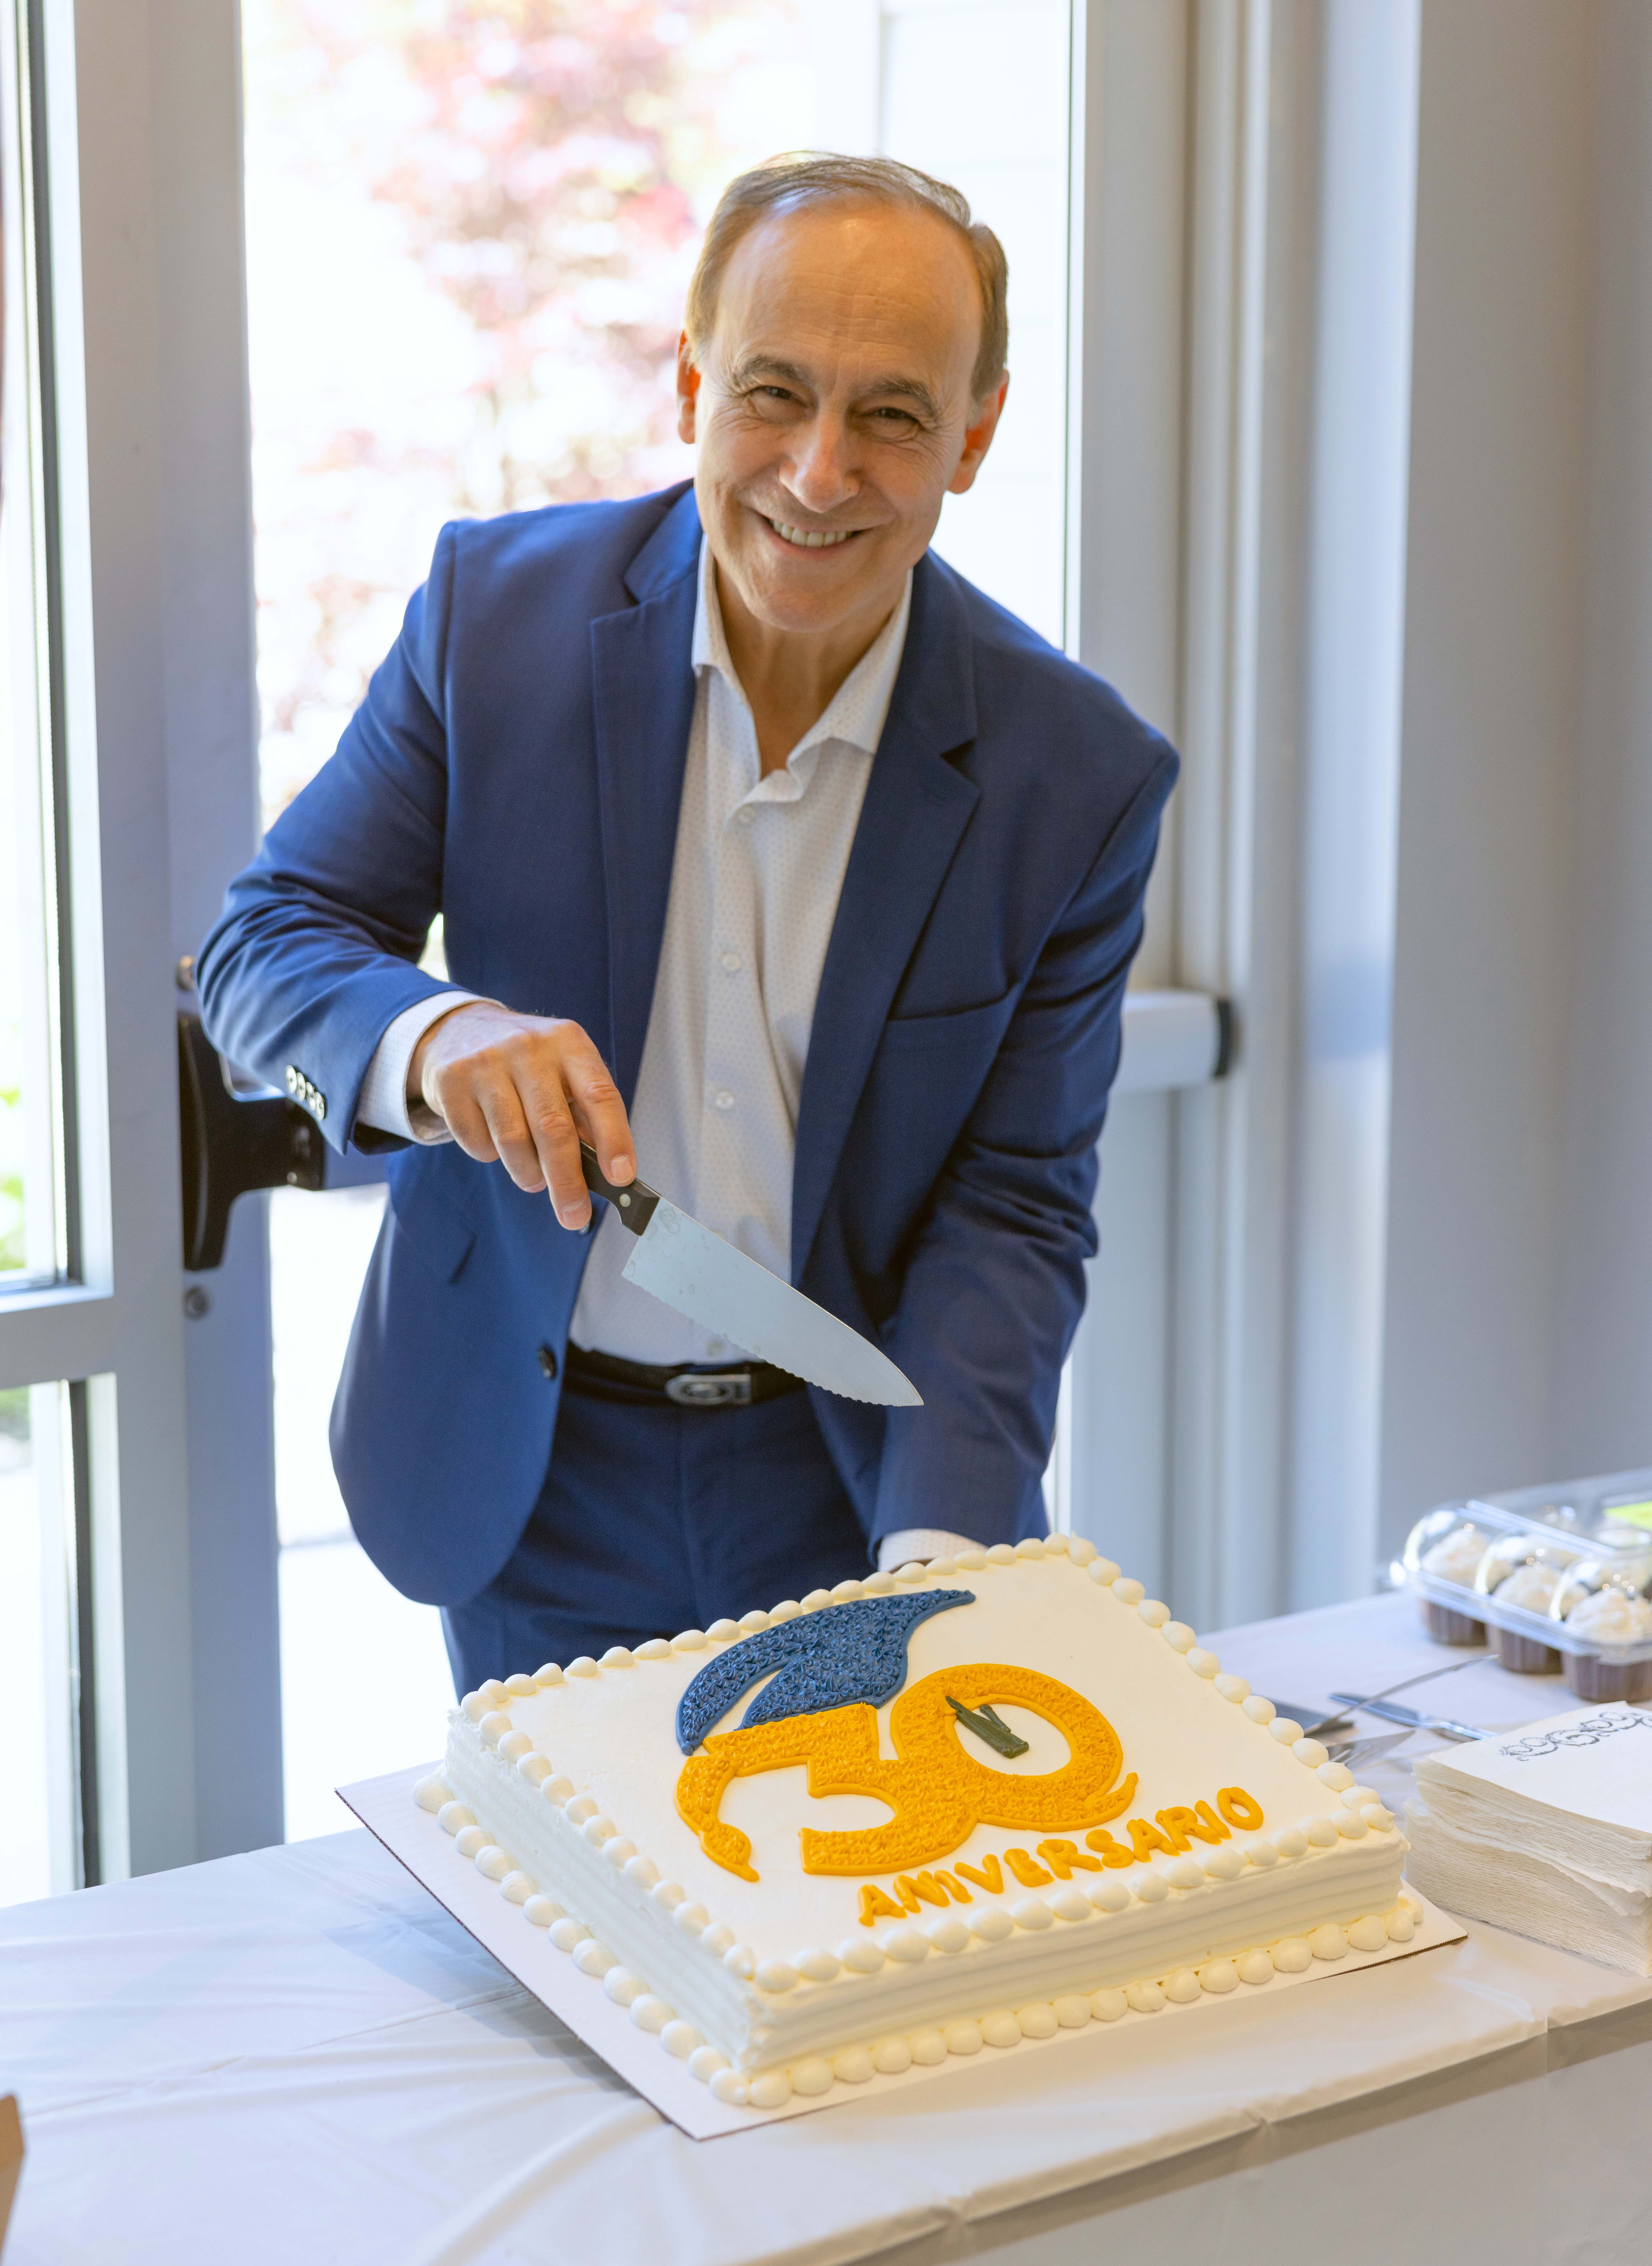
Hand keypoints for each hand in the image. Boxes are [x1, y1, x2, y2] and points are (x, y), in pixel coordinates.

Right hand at [409, 1002, 633, 1228]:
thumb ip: (586, 1115)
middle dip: (567, 1181)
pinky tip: (495, 1144)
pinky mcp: (450, 1080)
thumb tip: (611, 1174)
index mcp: (569, 1042)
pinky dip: (490, 1156)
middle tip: (574, 1214)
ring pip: (513, 1140)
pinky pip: (477, 1141)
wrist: (460, 1030)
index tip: (622, 1177)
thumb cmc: (527, 1063)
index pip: (600, 1095)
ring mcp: (486, 1061)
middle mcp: (529, 1046)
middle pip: (553, 1128)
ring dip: (528, 1174)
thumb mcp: (565, 1072)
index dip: (614, 1139)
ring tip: (533, 1179)